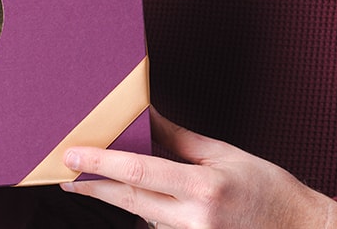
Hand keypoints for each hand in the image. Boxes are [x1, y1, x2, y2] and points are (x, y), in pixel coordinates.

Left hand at [60, 107, 336, 228]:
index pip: (139, 173)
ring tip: (95, 176)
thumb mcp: (228, 155)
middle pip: (129, 200)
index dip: (101, 165)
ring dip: (120, 196)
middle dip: (94, 185)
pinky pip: (159, 228)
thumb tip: (150, 119)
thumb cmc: (270, 189)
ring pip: (142, 215)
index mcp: (203, 189)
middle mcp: (193, 220)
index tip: (74, 156)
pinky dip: (147, 211)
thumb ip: (182, 140)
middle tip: (66, 171)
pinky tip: (142, 195)